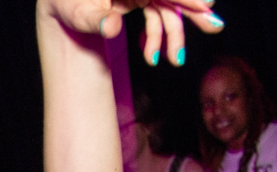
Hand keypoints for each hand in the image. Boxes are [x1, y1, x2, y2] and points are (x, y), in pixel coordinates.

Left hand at [45, 1, 221, 64]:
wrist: (61, 3)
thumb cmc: (66, 4)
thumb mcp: (75, 13)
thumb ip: (94, 20)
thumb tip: (112, 28)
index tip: (206, 5)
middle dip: (193, 12)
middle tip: (215, 27)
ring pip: (166, 9)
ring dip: (172, 36)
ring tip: (174, 61)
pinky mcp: (138, 0)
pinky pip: (156, 17)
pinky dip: (157, 37)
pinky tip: (152, 56)